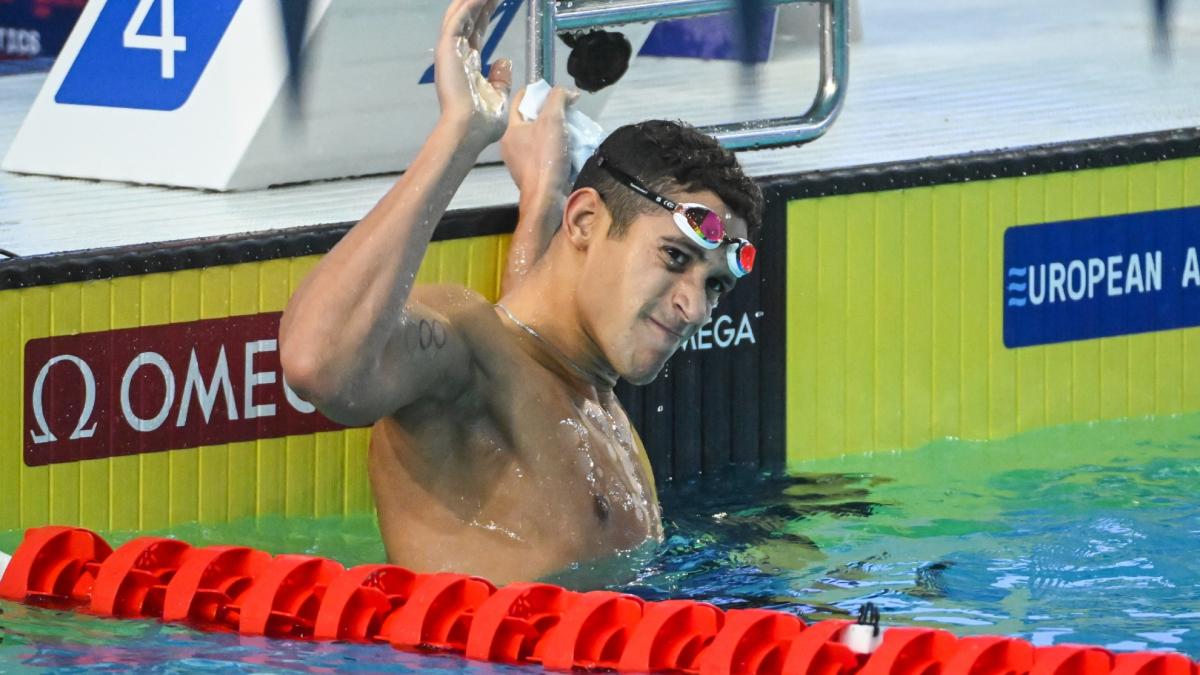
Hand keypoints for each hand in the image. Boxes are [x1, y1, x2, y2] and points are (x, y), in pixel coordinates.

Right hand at [435, 0, 511, 145]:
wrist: (469, 131)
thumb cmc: (482, 123)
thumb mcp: (497, 97)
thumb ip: (500, 79)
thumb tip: (504, 61)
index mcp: (467, 64)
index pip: (477, 30)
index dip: (487, 14)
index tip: (498, 0)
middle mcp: (457, 53)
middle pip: (469, 18)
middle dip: (482, 2)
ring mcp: (450, 50)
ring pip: (460, 13)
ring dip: (474, 0)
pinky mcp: (448, 48)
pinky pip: (459, 18)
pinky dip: (470, 4)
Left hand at [500, 86, 577, 198]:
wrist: (546, 198)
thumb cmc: (545, 157)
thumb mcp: (553, 119)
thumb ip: (558, 99)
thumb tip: (568, 92)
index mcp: (510, 130)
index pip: (519, 100)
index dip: (536, 91)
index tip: (553, 92)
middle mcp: (510, 146)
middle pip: (529, 120)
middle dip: (548, 113)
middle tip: (565, 112)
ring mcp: (519, 163)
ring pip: (536, 139)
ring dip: (553, 133)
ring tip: (570, 131)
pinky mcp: (531, 176)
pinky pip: (541, 155)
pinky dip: (553, 150)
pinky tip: (567, 151)